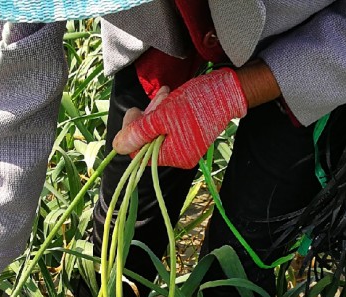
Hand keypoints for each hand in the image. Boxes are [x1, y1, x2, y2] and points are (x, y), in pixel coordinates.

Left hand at [112, 68, 247, 168]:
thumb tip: (116, 147)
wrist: (229, 90)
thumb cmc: (197, 102)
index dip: (132, 132)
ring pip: (157, 131)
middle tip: (156, 100)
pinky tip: (169, 97)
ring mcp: (185, 146)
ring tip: (165, 95)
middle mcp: (180, 156)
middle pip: (147, 142)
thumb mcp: (162, 116)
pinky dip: (165, 112)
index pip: (138, 153)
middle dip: (147, 119)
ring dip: (156, 111)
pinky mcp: (189, 135)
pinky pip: (168, 127)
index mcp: (174, 157)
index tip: (135, 111)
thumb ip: (139, 132)